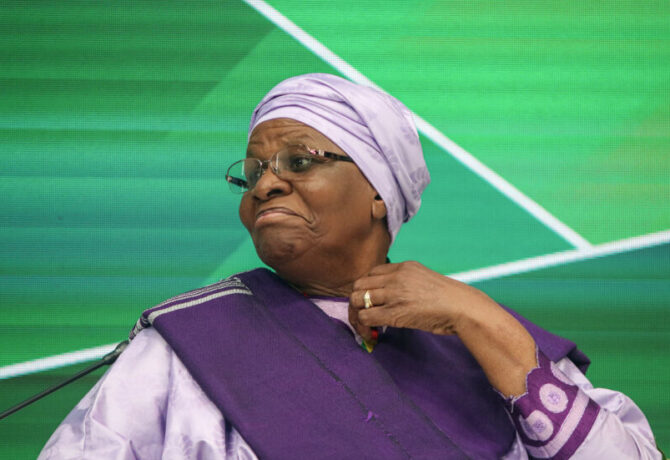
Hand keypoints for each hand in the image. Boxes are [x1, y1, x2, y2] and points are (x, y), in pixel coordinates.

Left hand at [348, 261, 496, 341]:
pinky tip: (371, 333)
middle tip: (362, 315)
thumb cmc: (449, 298)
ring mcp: (394, 294)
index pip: (371, 273)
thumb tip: (390, 297)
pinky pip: (366, 317)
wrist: (462, 307)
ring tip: (364, 326)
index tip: (371, 301)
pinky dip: (364, 326)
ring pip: (356, 300)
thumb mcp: (424, 279)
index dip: (367, 288)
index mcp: (404, 267)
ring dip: (356, 315)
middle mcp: (395, 277)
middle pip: (359, 284)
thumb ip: (406, 282)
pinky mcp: (395, 312)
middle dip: (356, 300)